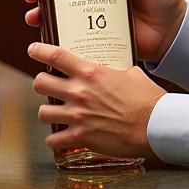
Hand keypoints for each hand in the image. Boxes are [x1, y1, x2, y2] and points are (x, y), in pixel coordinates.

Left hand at [29, 43, 165, 158]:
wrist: (156, 126)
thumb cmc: (148, 99)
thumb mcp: (131, 74)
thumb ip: (115, 69)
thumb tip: (113, 66)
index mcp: (91, 72)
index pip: (55, 56)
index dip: (39, 50)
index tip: (33, 49)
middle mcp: (79, 92)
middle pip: (39, 83)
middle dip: (42, 84)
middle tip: (48, 86)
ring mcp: (77, 116)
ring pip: (42, 112)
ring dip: (48, 112)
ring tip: (56, 112)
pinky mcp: (80, 137)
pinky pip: (53, 139)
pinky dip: (55, 139)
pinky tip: (61, 136)